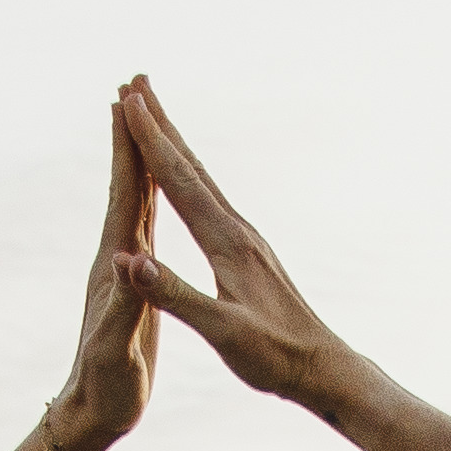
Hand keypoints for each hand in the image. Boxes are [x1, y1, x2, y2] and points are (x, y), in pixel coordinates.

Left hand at [35, 97, 158, 450]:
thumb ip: (125, 307)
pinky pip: (146, 224)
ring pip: (135, 197)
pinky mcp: (135, 280)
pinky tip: (157, 183)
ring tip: (140, 116)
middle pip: (126, 182)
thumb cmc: (107, 386)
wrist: (94, 411)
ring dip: (138, 156)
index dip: (126, 149)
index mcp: (116, 266)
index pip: (124, 195)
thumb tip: (129, 266)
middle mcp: (116, 256)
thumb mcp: (117, 349)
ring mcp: (124, 266)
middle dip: (129, 133)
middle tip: (131, 84)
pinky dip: (152, 195)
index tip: (127, 103)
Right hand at [110, 78, 349, 408]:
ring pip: (201, 178)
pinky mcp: (248, 252)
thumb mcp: (222, 332)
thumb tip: (128, 261)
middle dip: (160, 123)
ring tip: (153, 114)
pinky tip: (186, 178)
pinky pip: (210, 200)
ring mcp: (244, 239)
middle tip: (135, 82)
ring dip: (174, 143)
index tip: (128, 101)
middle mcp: (237, 230)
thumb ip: (174, 295)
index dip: (151, 141)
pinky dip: (188, 176)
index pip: (179, 181)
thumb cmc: (273, 357)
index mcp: (227, 244)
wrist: (322, 367)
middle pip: (190, 165)